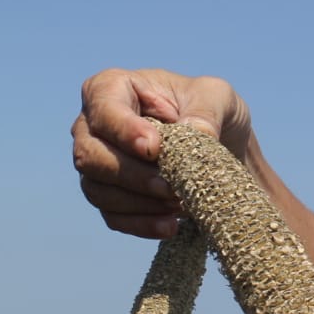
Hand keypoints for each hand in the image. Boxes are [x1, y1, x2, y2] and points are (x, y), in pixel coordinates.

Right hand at [72, 68, 251, 238]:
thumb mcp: (217, 97)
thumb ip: (205, 111)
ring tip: (180, 204)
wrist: (223, 148)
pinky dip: (141, 224)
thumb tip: (196, 133)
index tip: (155, 148)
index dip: (124, 131)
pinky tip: (170, 226)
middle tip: (171, 187)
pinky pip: (112, 216)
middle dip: (132, 175)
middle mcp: (93, 126)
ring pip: (98, 190)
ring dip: (139, 203)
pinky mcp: (109, 196)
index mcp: (112, 88)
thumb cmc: (211, 110)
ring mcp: (97, 164)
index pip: (104, 109)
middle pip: (90, 156)